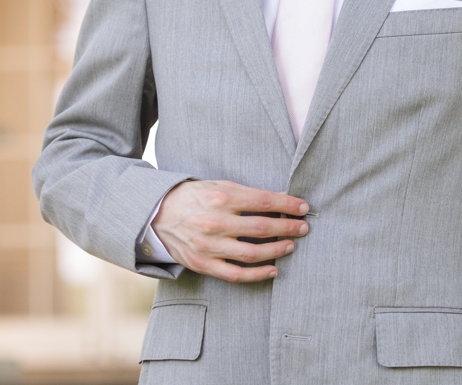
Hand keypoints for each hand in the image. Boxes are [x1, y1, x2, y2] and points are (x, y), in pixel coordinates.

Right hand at [152, 180, 310, 281]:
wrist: (158, 215)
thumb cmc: (194, 196)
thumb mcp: (220, 186)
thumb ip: (248, 193)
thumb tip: (280, 199)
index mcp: (222, 199)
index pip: (264, 201)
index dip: (288, 204)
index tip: (304, 207)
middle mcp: (215, 223)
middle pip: (262, 228)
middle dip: (288, 227)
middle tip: (304, 227)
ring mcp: (209, 246)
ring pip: (252, 253)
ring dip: (277, 250)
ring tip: (291, 245)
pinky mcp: (203, 264)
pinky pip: (235, 274)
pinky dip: (257, 274)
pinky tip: (273, 270)